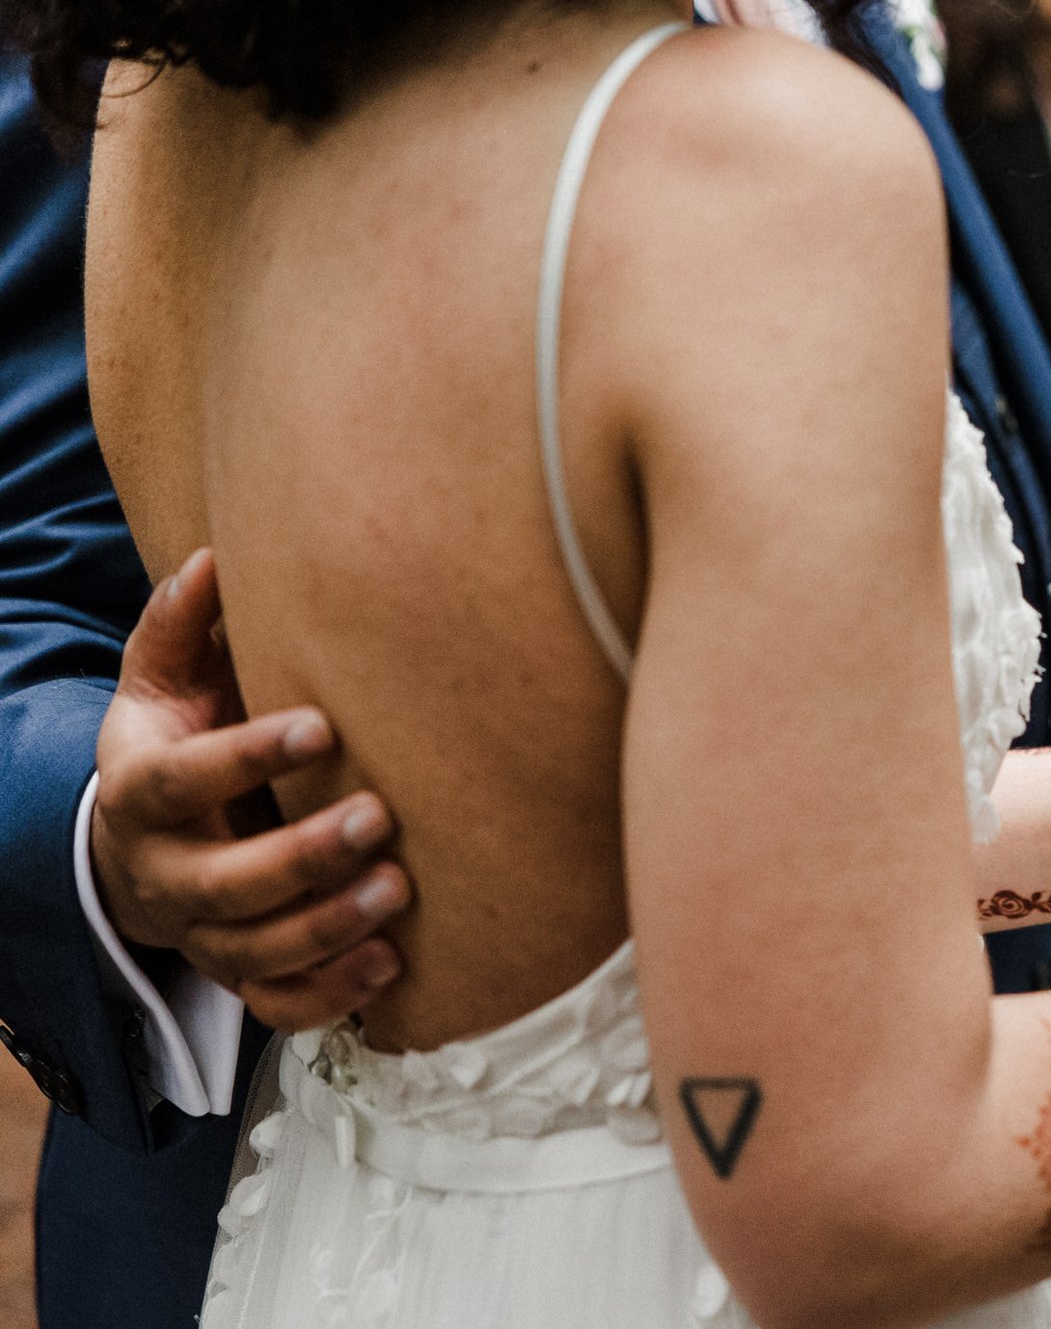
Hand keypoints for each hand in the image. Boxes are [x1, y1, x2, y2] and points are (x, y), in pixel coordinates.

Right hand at [90, 550, 407, 1030]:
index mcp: (140, 794)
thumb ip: (183, 625)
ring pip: (254, 953)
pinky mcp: (239, 973)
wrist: (149, 838)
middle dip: (300, 858)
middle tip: (380, 817)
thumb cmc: (180, 738)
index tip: (322, 725)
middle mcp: (165, 874)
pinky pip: (277, 1005)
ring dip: (327, 929)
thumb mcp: (164, 681)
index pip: (180, 782)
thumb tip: (214, 556)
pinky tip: (391, 966)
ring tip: (401, 891)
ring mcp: (200, 933)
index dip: (245, 758)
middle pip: (221, 885)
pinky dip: (330, 996)